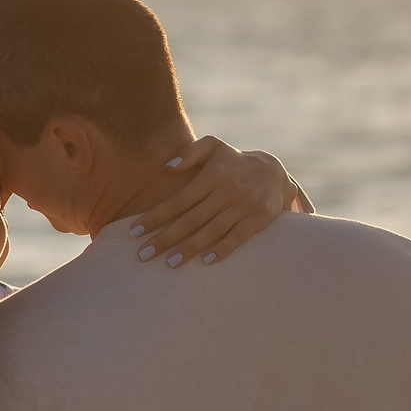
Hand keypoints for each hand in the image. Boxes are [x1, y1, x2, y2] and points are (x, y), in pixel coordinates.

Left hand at [124, 138, 310, 267]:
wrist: (276, 172)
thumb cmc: (233, 161)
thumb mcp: (214, 146)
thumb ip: (190, 152)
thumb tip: (166, 166)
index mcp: (213, 174)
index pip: (179, 199)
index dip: (156, 216)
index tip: (134, 231)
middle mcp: (228, 190)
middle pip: (191, 219)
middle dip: (165, 238)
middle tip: (143, 255)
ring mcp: (245, 205)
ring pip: (213, 230)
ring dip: (190, 248)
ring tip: (169, 264)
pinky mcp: (261, 218)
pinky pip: (239, 236)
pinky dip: (223, 249)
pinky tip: (206, 262)